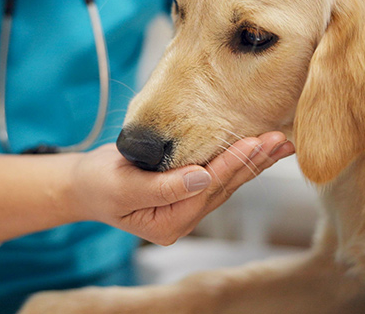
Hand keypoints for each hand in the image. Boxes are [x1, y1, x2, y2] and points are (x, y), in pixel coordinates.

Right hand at [68, 131, 294, 244]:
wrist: (83, 185)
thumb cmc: (97, 184)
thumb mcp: (123, 186)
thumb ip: (162, 186)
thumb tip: (200, 177)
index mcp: (169, 223)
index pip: (207, 189)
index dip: (230, 164)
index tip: (253, 142)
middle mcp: (184, 218)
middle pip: (225, 187)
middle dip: (253, 162)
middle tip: (281, 140)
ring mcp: (188, 206)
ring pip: (227, 181)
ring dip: (254, 160)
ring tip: (280, 141)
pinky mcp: (188, 190)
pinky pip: (218, 174)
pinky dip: (239, 158)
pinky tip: (258, 147)